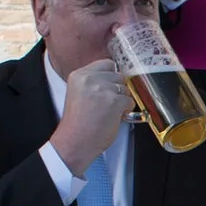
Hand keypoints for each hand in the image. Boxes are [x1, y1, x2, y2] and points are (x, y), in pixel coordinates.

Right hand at [49, 60, 132, 175]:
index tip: (112, 87)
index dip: (113, 76)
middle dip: (118, 89)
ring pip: (125, 88)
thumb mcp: (80, 94)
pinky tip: (115, 117)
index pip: (107, 63)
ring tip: (110, 112)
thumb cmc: (78, 123)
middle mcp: (89, 78)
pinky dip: (126, 110)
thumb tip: (117, 80)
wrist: (75, 142)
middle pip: (118, 75)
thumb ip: (95, 83)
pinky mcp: (113, 101)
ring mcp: (102, 88)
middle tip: (110, 104)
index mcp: (79, 75)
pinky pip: (130, 101)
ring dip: (123, 100)